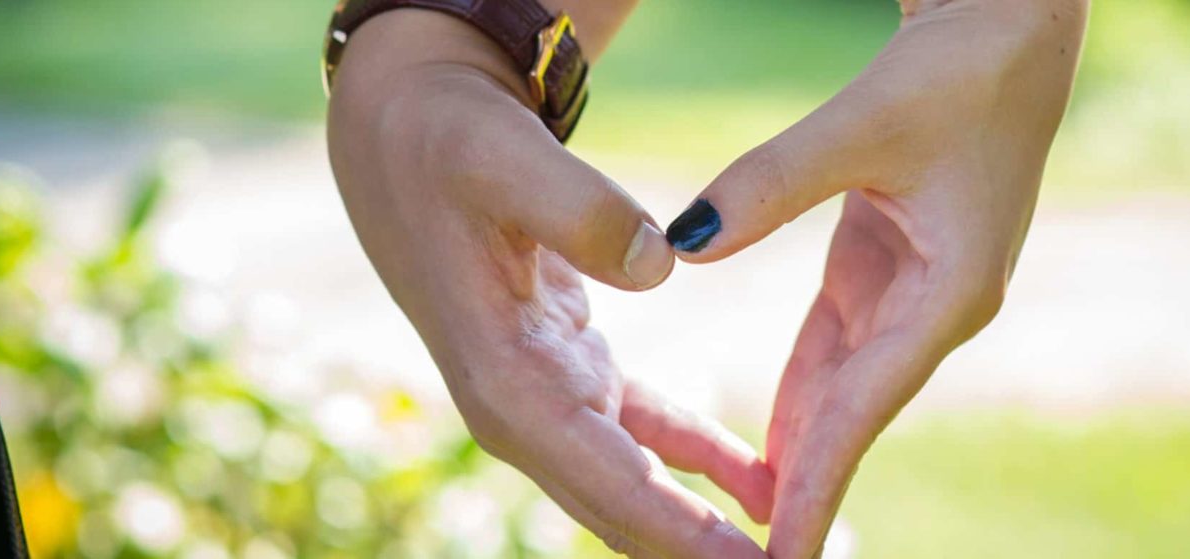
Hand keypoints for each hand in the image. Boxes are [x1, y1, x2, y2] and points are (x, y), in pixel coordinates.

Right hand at [327, 11, 772, 556]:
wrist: (404, 136)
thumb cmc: (445, 146)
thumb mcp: (504, 159)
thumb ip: (579, 208)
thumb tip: (661, 263)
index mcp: (508, 381)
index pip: (611, 483)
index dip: (685, 538)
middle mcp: (524, 412)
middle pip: (626, 514)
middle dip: (701, 556)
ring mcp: (546, 400)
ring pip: (638, 490)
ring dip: (705, 528)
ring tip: (784, 552)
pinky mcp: (570, 376)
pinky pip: (647, 439)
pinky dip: (703, 464)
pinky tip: (759, 487)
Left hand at [663, 1, 1088, 555]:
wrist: (1009, 32)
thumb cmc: (959, 72)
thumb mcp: (864, 124)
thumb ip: (773, 183)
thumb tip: (686, 243)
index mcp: (951, 292)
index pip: (865, 406)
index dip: (819, 481)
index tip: (786, 555)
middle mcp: (938, 307)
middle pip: (856, 415)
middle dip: (808, 488)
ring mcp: (916, 290)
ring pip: (843, 386)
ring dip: (801, 449)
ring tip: (755, 523)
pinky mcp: (892, 265)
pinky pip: (836, 345)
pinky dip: (803, 391)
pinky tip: (772, 441)